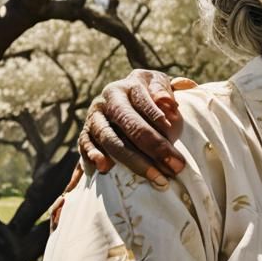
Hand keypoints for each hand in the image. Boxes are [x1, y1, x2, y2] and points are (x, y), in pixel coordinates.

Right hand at [78, 69, 195, 187]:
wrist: (124, 97)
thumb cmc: (149, 92)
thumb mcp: (157, 83)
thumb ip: (163, 89)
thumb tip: (167, 102)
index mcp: (127, 86)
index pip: (142, 101)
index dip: (157, 115)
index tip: (173, 131)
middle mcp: (107, 101)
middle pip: (129, 124)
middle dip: (154, 146)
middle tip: (176, 166)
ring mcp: (94, 118)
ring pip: (110, 139)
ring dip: (133, 161)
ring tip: (156, 177)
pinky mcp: (85, 134)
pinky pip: (85, 145)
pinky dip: (92, 157)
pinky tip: (104, 169)